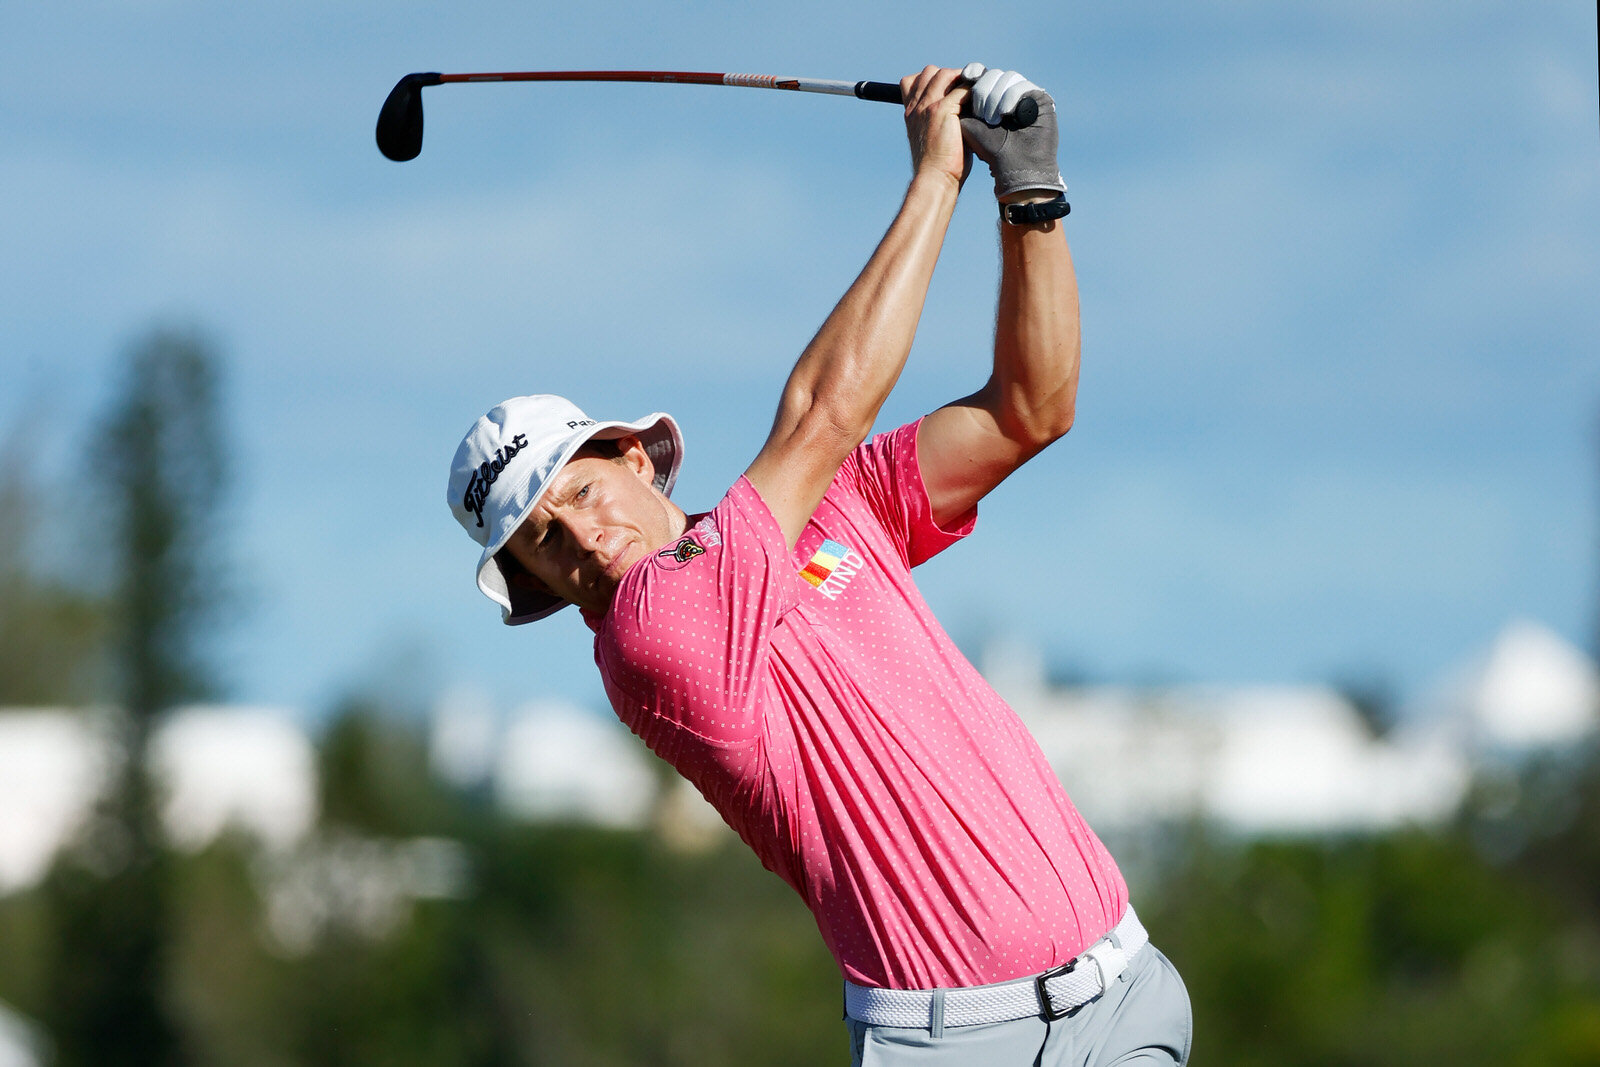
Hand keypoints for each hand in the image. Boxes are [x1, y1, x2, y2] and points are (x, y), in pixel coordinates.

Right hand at [899, 65, 970, 187]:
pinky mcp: (941, 111)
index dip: (931, 79)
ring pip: (944, 74)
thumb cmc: (939, 165)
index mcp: (910, 113)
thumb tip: (964, 109)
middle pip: (930, 72)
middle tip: (966, 88)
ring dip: (962, 79)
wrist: (935, 179)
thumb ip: (940, 120)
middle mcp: (916, 106)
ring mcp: (927, 107)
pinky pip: (961, 89)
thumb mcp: (933, 137)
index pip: (913, 80)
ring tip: (975, 91)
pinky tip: (979, 103)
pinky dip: (972, 91)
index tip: (948, 89)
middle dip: (950, 75)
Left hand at [959, 65, 1065, 200]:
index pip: (981, 73)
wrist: (1014, 167)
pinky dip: (1012, 96)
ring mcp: (1026, 93)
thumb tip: (951, 80)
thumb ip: (960, 102)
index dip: (974, 72)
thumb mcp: (968, 124)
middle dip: (984, 90)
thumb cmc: (990, 150)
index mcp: (991, 94)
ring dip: (997, 96)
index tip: (966, 76)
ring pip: (1008, 77)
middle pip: (994, 74)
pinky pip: (1024, 86)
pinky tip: (1006, 112)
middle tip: (982, 114)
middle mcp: (1008, 91)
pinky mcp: (1041, 98)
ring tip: (993, 118)